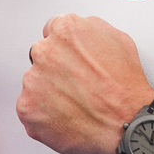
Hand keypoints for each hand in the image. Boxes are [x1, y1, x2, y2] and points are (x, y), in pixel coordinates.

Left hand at [17, 14, 153, 153]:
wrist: (126, 124)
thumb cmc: (125, 87)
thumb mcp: (118, 39)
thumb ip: (90, 29)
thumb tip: (80, 33)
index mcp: (64, 30)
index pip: (52, 31)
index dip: (65, 49)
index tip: (71, 60)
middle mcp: (44, 52)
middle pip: (42, 57)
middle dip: (56, 69)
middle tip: (77, 85)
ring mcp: (32, 81)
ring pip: (35, 83)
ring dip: (49, 92)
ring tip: (76, 104)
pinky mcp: (27, 108)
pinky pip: (30, 109)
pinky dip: (44, 115)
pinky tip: (66, 117)